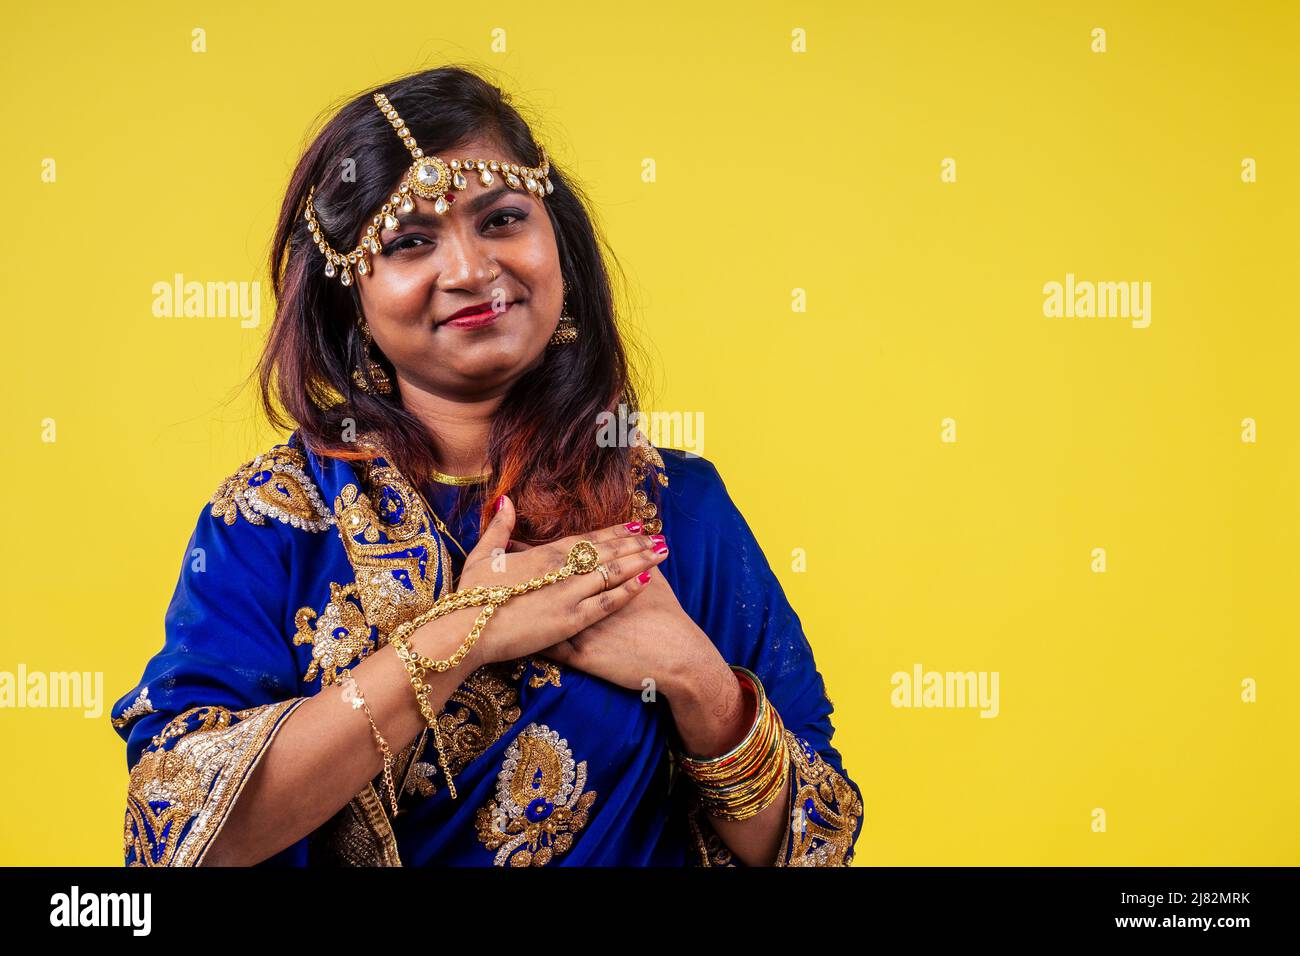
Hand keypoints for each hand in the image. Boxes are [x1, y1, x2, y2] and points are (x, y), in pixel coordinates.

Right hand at [410, 496, 667, 669]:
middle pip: (607, 552)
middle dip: (636, 544)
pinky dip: (628, 590)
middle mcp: (562, 569)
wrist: (466, 629)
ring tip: (663, 553)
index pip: (588, 539)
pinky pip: (607, 602)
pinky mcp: (571, 620)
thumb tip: (506, 500)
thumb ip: (500, 527)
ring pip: (613, 573)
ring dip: (640, 562)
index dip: (613, 532)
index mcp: (544, 553)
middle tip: (660, 538)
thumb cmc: (471, 594)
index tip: (634, 524)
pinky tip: (647, 582)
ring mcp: (569, 594)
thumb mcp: (484, 555)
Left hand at [511, 536, 724, 700]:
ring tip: (494, 595)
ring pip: (540, 615)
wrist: (677, 657)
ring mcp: (579, 628)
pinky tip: (509, 638)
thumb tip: (638, 544)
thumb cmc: (669, 619)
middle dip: (520, 575)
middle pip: (545, 584)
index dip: (540, 552)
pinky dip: (529, 642)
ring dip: (519, 606)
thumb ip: (638, 562)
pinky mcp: (580, 656)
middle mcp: (584, 600)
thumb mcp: (656, 583)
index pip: (564, 561)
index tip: (518, 543)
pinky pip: (548, 649)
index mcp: (599, 580)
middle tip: (496, 564)